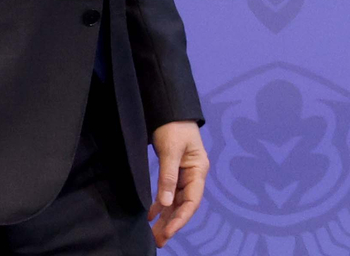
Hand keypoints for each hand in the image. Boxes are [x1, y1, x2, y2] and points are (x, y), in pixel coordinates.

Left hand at [150, 121, 208, 245]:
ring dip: (165, 218)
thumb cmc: (174, 125)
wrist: (169, 108)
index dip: (180, 219)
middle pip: (183, 205)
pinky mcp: (173, 172)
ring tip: (153, 235)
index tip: (168, 233)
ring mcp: (183, 175)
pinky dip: (160, 205)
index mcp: (198, 170)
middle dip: (171, 224)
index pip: (191, 201)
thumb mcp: (171, 149)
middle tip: (158, 241)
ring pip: (175, 202)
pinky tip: (151, 216)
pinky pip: (168, 193)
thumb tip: (167, 204)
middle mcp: (193, 176)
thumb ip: (168, 176)